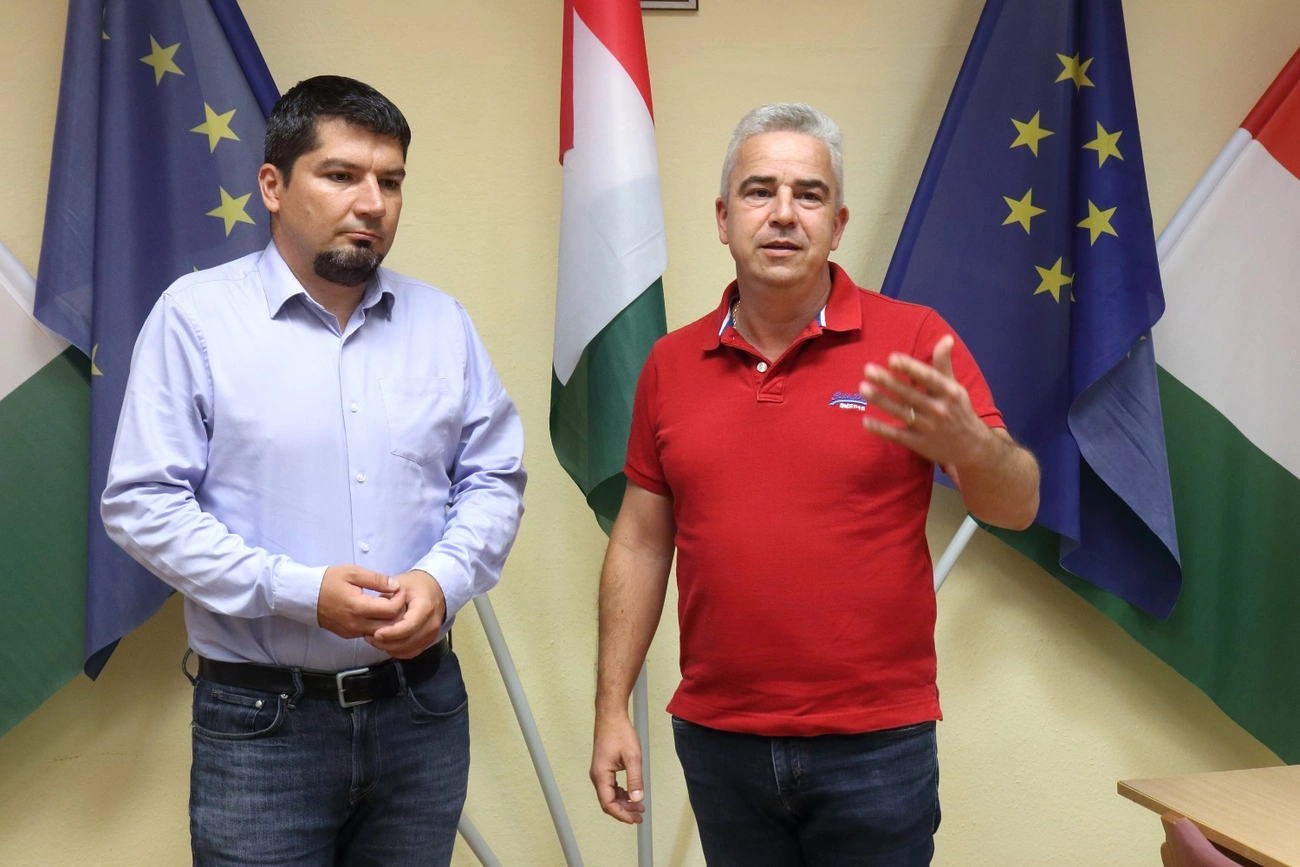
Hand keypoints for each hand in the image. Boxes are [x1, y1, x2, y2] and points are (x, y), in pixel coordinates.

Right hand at [318, 565, 405, 638]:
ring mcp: (352, 632)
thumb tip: (395, 585)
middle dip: (398, 611)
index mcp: (358, 607)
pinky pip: (370, 634)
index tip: (399, 589)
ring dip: (389, 620)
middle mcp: (356, 624)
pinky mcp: (348, 635)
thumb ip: (376, 579)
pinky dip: (378, 625)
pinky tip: (376, 612)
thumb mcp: (352, 572)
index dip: (400, 599)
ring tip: (387, 604)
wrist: (305, 596)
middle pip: (390, 625)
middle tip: (397, 597)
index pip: (391, 610)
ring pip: (381, 632)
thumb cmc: (328, 581)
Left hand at [367, 570, 446, 658]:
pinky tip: (386, 642)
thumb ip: (387, 598)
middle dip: (386, 642)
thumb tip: (374, 612)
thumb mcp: (400, 584)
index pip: (409, 626)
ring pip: (408, 650)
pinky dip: (396, 651)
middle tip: (368, 636)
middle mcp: (431, 624)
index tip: (375, 633)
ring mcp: (431, 635)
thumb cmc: (416, 586)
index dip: (391, 633)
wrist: (435, 590)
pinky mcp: (428, 642)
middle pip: (407, 642)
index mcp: (425, 607)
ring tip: (374, 639)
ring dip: (389, 648)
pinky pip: (410, 653)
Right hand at [590, 713, 646, 823]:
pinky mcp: (603, 768)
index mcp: (601, 775)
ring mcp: (599, 772)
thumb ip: (635, 780)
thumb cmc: (620, 732)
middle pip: (608, 802)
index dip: (621, 814)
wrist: (611, 716)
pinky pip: (611, 787)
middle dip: (624, 811)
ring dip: (624, 803)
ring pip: (610, 795)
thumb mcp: (632, 757)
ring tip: (639, 807)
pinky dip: (621, 793)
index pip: (608, 803)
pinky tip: (632, 794)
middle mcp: (597, 776)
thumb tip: (637, 799)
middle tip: (640, 816)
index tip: (634, 819)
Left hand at [859, 334, 994, 468]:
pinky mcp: (919, 444)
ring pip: (901, 413)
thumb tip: (946, 338)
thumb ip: (944, 364)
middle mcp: (939, 410)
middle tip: (868, 370)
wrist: (971, 447)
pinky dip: (881, 429)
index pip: (928, 378)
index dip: (910, 368)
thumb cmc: (959, 411)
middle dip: (888, 382)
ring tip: (863, 388)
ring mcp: (929, 428)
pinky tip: (866, 420)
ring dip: (881, 400)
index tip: (892, 358)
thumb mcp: (955, 387)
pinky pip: (897, 435)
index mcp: (948, 392)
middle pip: (910, 394)